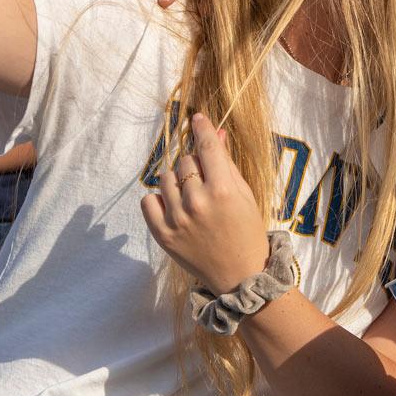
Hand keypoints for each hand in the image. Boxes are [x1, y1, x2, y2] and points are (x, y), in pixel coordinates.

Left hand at [141, 114, 270, 294]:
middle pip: (186, 161)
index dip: (201, 128)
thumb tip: (216, 132)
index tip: (197, 119)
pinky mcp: (163, 235)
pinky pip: (148, 201)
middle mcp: (197, 202)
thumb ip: (227, 164)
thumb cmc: (247, 233)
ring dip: (178, 180)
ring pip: (166, 177)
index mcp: (222, 190)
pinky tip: (173, 207)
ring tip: (191, 196)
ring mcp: (177, 219)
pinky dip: (158, 199)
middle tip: (206, 180)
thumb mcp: (244, 195)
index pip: (206, 146)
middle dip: (196, 164)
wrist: (240, 276)